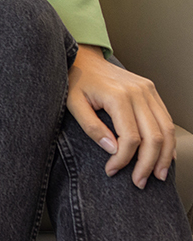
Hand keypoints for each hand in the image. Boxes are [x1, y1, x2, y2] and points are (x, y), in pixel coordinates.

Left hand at [68, 45, 176, 187]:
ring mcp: (148, 90)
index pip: (131, 137)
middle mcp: (138, 92)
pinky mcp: (151, 90)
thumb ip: (91, 127)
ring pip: (166, 129)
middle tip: (139, 182)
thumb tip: (112, 149)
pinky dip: (168, 140)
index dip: (124, 159)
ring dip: (164, 156)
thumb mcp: (73, 104)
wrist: (82, 58)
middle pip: (154, 137)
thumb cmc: (75, 81)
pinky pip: (166, 119)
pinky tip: (163, 156)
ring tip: (157, 175)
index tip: (111, 170)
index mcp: (118, 95)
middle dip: (148, 164)